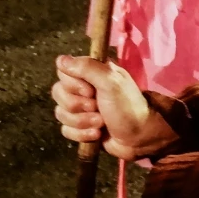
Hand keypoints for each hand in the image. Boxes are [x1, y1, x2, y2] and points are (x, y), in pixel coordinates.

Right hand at [52, 54, 175, 159]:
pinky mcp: (81, 127)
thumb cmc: (128, 106)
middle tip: (98, 107)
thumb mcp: (111, 82)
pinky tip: (97, 134)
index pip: (63, 71)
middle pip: (59, 93)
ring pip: (61, 113)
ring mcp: (81, 109)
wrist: (140, 138)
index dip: (73, 84)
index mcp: (91, 73)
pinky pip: (66, 130)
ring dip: (82, 121)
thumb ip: (87, 67)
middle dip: (78, 105)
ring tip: (101, 123)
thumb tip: (61, 60)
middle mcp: (84, 88)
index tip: (90, 90)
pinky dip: (82, 134)